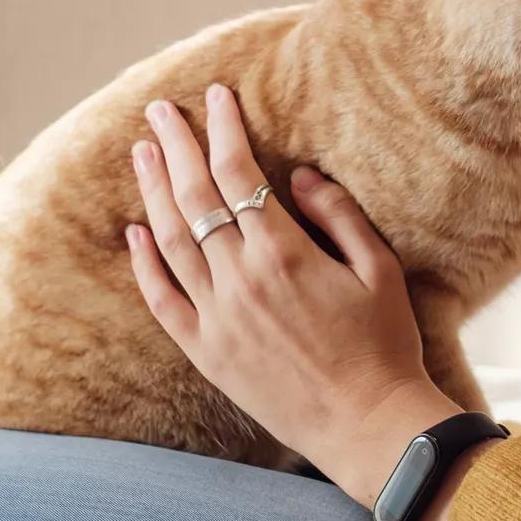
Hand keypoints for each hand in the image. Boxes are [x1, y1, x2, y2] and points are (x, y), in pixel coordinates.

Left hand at [126, 85, 459, 508]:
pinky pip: (163, 300)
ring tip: (141, 152)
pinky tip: (135, 233)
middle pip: (195, 196)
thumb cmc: (385, 345)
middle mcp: (240, 279)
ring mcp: (217, 317)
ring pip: (171, 240)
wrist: (369, 424)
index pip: (239, 173)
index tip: (217, 96)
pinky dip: (144, 264)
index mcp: (284, 252)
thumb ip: (338, 214)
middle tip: (159, 110)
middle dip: (176, 146)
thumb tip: (300, 176)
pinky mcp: (206, 352)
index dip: (225, 129)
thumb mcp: (379, 269)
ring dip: (153, 191)